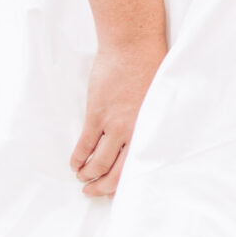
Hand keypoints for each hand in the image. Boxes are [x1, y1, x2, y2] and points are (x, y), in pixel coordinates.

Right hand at [72, 36, 164, 197]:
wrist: (132, 45)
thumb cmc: (151, 66)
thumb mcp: (160, 99)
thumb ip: (152, 122)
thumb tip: (148, 137)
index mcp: (150, 131)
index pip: (138, 170)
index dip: (124, 184)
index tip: (116, 189)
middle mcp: (133, 134)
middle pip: (115, 174)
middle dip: (101, 187)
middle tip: (93, 191)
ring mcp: (113, 125)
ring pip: (97, 163)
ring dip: (87, 174)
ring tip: (82, 177)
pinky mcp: (96, 114)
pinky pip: (84, 145)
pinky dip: (77, 158)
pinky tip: (75, 163)